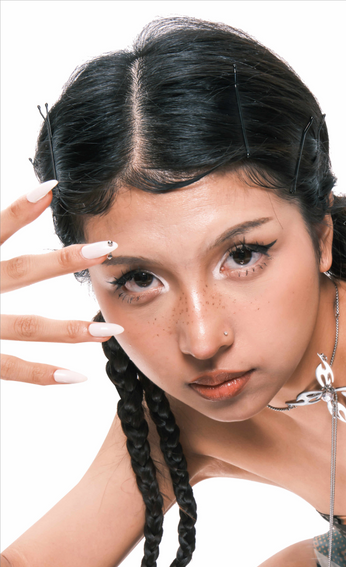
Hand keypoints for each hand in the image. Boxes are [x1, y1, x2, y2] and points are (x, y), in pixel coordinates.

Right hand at [0, 180, 121, 384]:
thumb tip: (17, 211)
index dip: (19, 209)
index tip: (51, 187)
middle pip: (19, 272)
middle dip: (63, 261)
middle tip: (106, 249)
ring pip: (26, 327)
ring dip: (70, 329)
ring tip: (108, 330)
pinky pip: (10, 368)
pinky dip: (42, 374)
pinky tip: (77, 375)